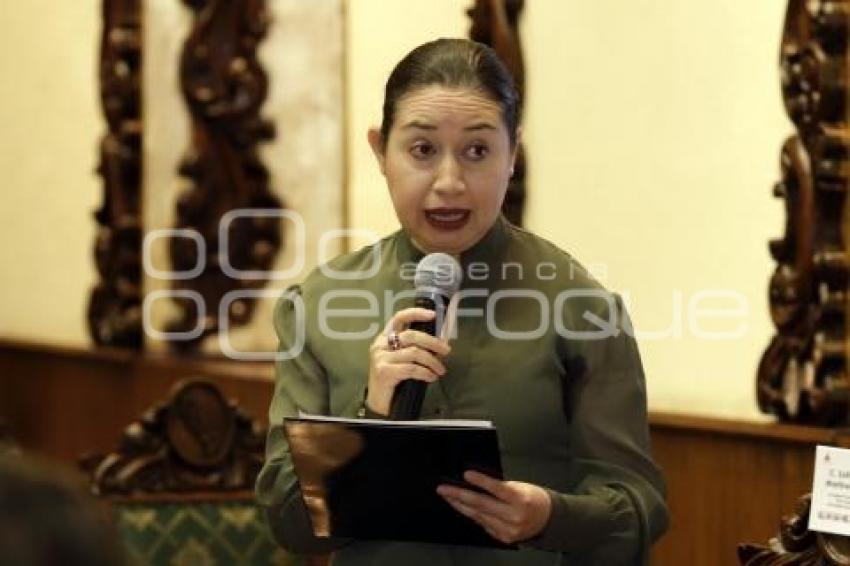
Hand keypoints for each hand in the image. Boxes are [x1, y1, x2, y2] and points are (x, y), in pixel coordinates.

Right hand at [366, 308, 450, 415]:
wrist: (379, 402)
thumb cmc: (394, 379)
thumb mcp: (404, 360)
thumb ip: (416, 349)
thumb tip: (440, 344)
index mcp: (385, 338)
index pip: (399, 318)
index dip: (416, 314)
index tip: (432, 315)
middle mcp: (380, 345)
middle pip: (411, 335)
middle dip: (432, 342)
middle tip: (446, 351)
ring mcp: (381, 358)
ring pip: (414, 353)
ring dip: (432, 361)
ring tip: (440, 370)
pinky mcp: (384, 371)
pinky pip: (411, 368)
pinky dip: (425, 372)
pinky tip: (431, 377)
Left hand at [437, 470, 551, 544]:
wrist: (548, 519)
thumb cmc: (533, 498)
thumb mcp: (520, 486)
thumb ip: (501, 487)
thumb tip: (477, 482)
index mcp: (520, 500)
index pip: (497, 489)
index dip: (480, 481)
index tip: (466, 474)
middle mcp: (514, 517)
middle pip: (482, 505)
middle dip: (459, 495)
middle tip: (444, 489)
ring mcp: (508, 530)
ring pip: (478, 516)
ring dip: (460, 505)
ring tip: (448, 496)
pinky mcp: (503, 537)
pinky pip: (482, 523)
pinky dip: (471, 514)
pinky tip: (462, 507)